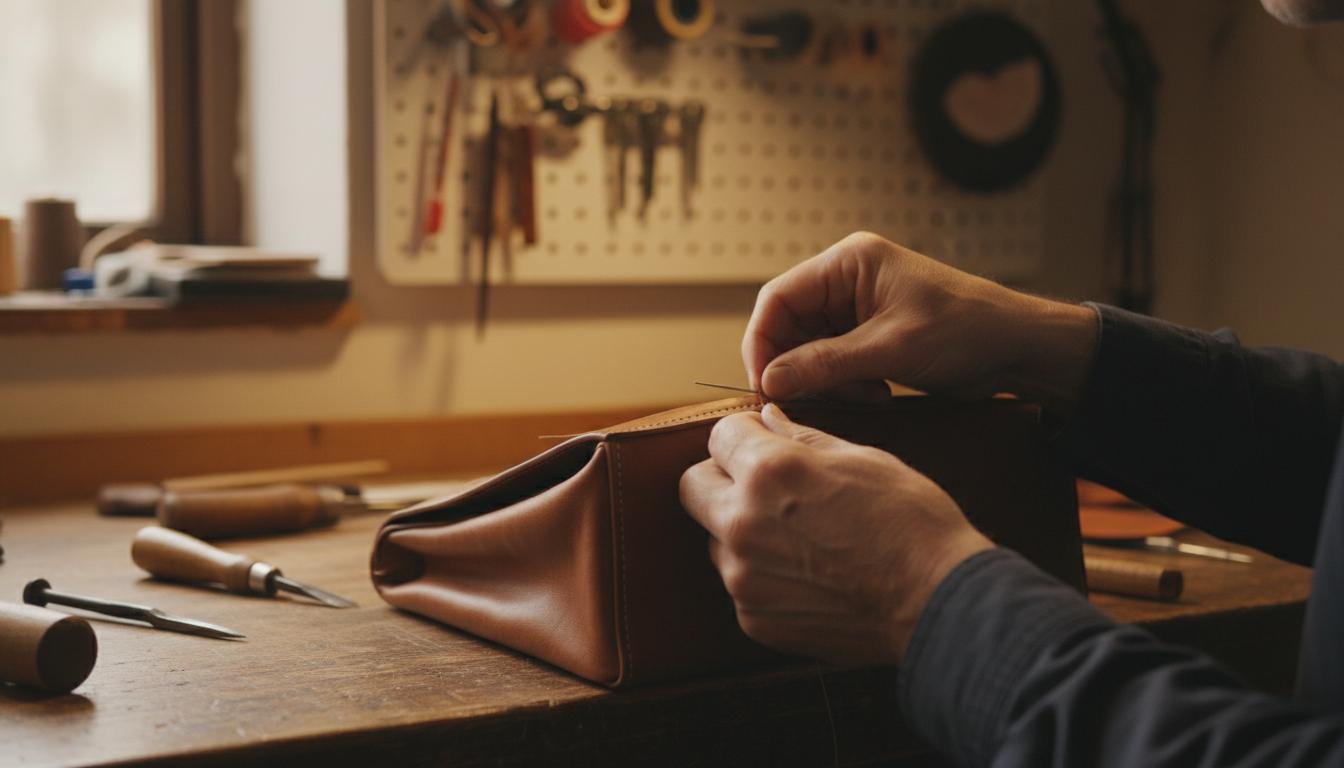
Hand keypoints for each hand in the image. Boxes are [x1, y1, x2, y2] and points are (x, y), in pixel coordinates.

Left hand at [679, 404, 992, 664]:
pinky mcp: (753, 618)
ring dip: (741, 529)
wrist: (936, 603)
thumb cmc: (911, 523)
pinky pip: (740, 583)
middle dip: (720, 477)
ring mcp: (743, 577)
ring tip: (798, 536)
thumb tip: (769, 418)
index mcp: (770, 473)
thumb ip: (803, 438)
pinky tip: (809, 574)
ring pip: (715, 538)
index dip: (744, 434)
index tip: (762, 441)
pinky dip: (763, 574)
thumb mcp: (862, 458)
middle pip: (693, 486)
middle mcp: (743, 524)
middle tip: (761, 484)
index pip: (719, 435)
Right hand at [743, 232, 1097, 413]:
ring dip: (825, 380)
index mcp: (848, 263)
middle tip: (812, 399)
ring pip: (809, 349)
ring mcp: (857, 308)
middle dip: (798, 366)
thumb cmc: (966, 330)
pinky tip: (875, 395)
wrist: (1019, 348)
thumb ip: (826, 363)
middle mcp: (847, 280)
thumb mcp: (892, 348)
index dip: (762, 342)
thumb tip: (771, 380)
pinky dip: (845, 384)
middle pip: (789, 326)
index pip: (778, 298)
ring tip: (863, 395)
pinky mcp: (870, 334)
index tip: (765, 385)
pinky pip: (834, 362)